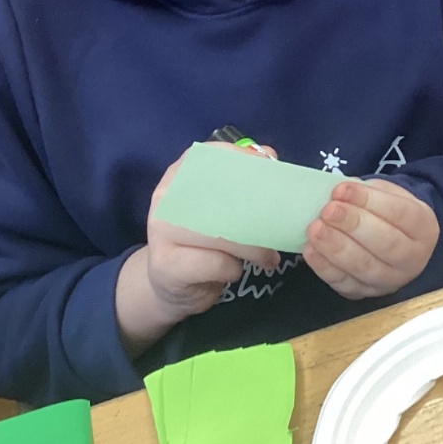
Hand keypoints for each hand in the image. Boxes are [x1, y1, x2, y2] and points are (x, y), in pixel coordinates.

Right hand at [117, 145, 282, 352]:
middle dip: (258, 213)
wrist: (171, 287)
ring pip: (222, 233)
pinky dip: (233, 269)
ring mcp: (161, 230)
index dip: (247, 163)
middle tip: (281, 227)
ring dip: (253, 248)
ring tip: (267, 257)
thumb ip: (242, 182)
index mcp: (180, 174)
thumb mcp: (220, 209)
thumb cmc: (203, 241)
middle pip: (222, 196)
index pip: (214, 155)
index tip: (274, 177)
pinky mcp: (166, 264)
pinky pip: (217, 263)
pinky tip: (233, 271)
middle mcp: (166, 196)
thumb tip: (270, 156)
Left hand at [305, 178, 438, 299]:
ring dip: (336, 248)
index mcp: (423, 226)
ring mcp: (389, 280)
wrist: (393, 241)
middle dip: (353, 225)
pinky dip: (325, 268)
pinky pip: (345, 284)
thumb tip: (337, 194)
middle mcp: (412, 258)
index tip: (341, 190)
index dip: (369, 201)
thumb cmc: (386, 212)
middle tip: (329, 210)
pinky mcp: (365, 293)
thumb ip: (366, 192)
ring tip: (315, 229)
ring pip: (364, 267)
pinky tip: (311, 250)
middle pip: (386, 244)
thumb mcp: (386, 193)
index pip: (400, 213)